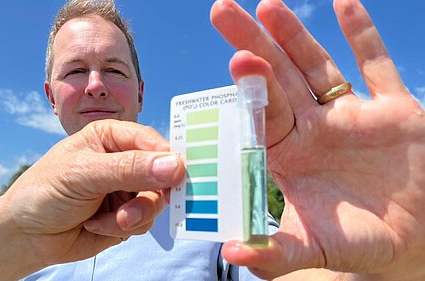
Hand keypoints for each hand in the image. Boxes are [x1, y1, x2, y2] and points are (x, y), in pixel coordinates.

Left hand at [3, 119, 183, 265]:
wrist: (25, 235)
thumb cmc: (44, 192)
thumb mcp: (84, 174)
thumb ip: (129, 169)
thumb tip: (174, 165)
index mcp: (111, 137)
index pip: (151, 141)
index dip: (167, 158)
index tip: (177, 178)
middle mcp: (123, 160)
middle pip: (161, 175)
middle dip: (148, 197)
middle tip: (130, 213)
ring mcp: (125, 188)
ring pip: (156, 202)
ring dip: (134, 216)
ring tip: (108, 222)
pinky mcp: (126, 214)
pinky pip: (145, 221)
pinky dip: (124, 228)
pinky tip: (97, 226)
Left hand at [211, 0, 424, 279]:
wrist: (418, 239)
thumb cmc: (362, 243)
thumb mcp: (316, 248)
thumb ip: (275, 253)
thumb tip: (231, 255)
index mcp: (291, 155)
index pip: (264, 114)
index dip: (251, 89)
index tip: (236, 60)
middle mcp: (314, 128)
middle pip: (277, 79)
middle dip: (252, 45)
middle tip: (221, 10)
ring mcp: (352, 114)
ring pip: (317, 66)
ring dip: (294, 35)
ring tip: (267, 5)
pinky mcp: (394, 109)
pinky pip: (377, 65)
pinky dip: (364, 35)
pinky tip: (345, 3)